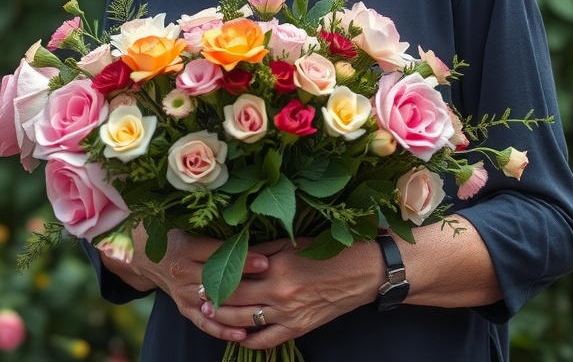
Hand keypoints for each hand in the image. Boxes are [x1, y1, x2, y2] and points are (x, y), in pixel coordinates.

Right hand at [98, 226, 268, 342]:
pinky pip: (203, 323)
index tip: (265, 260)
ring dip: (238, 311)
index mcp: (186, 249)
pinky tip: (242, 335)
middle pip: (217, 282)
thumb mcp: (187, 224)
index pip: (217, 255)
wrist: (144, 253)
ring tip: (263, 313)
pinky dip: (222, 331)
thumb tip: (247, 222)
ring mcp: (183, 294)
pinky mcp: (183, 308)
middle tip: (270, 285)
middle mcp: (183, 273)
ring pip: (213, 305)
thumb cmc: (173, 232)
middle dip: (246, 284)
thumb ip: (213, 226)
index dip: (241, 258)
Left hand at [198, 238, 382, 349]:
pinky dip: (250, 341)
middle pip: (235, 302)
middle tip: (197, 297)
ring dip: (225, 321)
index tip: (201, 276)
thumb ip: (264, 251)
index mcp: (277, 268)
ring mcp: (289, 314)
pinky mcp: (299, 328)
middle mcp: (279, 293)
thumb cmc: (330, 250)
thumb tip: (238, 255)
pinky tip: (240, 335)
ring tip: (211, 316)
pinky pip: (267, 341)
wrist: (363, 272)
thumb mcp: (294, 243)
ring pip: (246, 323)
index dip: (216, 279)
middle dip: (214, 301)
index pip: (235, 277)